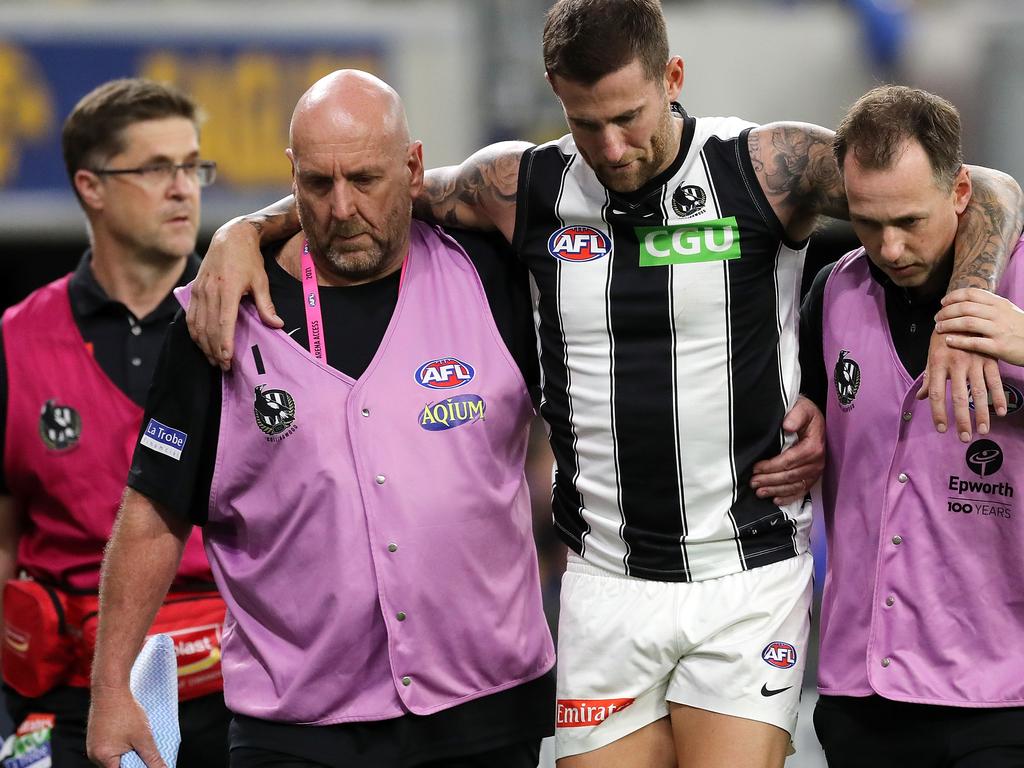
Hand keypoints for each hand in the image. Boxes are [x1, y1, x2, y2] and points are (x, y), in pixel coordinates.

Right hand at [87, 683, 166, 767]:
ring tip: (138, 741)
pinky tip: (130, 736)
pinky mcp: (96, 738)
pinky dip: (121, 746)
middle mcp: (94, 755)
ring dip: (127, 753)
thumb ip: (152, 758)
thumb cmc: (125, 711)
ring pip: (114, 758)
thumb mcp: (143, 737)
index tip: (145, 762)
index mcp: (103, 758)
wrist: (110, 689)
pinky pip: (110, 749)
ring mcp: (93, 746)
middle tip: (144, 749)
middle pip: (117, 767)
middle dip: (133, 762)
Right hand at [186, 217, 281, 370]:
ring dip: (204, 344)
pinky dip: (195, 333)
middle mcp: (210, 291)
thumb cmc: (249, 260)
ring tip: (213, 359)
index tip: (227, 359)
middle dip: (215, 350)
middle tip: (224, 367)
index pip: (223, 322)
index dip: (224, 343)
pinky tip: (201, 343)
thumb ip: (266, 305)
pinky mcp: (194, 290)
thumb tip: (277, 325)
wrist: (230, 238)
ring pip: (197, 324)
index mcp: (227, 289)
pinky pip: (191, 316)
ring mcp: (199, 291)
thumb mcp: (261, 281)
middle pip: (209, 328)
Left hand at [750, 396, 824, 504]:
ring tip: (759, 492)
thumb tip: (787, 426)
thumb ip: (796, 415)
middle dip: (770, 480)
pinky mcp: (813, 477)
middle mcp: (818, 461)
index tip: (756, 468)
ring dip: (776, 490)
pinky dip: (789, 497)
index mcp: (814, 445)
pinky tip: (776, 500)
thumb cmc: (805, 413)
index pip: (790, 460)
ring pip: (794, 485)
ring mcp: (816, 471)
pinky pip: (802, 490)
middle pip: (791, 475)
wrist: (814, 419)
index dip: (771, 466)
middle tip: (753, 482)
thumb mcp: (802, 408)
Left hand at [916, 325, 1004, 440]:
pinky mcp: (989, 358)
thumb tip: (920, 398)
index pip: (937, 394)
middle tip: (963, 438)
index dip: (938, 413)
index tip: (941, 429)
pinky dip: (999, 397)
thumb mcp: (932, 357)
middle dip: (961, 419)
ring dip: (981, 413)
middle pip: (958, 397)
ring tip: (982, 431)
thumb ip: (929, 379)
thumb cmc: (942, 339)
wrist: (960, 314)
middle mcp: (955, 364)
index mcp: (938, 364)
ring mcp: (974, 361)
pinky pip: (995, 381)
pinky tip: (1001, 412)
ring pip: (978, 392)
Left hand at [935, 287, 1023, 366]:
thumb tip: (967, 300)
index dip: (954, 296)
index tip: (943, 302)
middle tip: (937, 317)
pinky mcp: (999, 347)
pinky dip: (958, 341)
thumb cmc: (1021, 328)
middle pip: (965, 307)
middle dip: (947, 312)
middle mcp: (999, 314)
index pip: (972, 293)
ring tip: (938, 328)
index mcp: (1000, 303)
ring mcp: (999, 330)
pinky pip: (974, 342)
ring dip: (949, 324)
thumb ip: (990, 305)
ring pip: (967, 323)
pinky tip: (948, 341)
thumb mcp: (1008, 311)